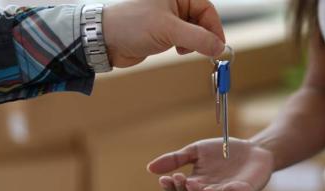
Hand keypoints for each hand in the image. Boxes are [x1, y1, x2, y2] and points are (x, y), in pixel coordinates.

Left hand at [103, 0, 225, 67]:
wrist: (105, 41)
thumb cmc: (131, 25)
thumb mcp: (169, 30)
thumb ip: (198, 38)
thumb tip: (219, 47)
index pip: (207, 9)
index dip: (214, 28)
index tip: (218, 46)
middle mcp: (174, 2)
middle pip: (202, 20)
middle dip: (203, 37)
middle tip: (204, 51)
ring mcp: (169, 17)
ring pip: (194, 31)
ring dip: (194, 43)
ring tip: (183, 49)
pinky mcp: (164, 31)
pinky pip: (184, 38)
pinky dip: (185, 46)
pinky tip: (176, 50)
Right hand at [147, 138, 273, 190]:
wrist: (253, 148)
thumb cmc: (224, 151)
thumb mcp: (196, 151)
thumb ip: (175, 159)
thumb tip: (149, 168)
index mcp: (195, 182)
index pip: (178, 190)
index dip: (170, 187)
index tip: (163, 178)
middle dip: (182, 189)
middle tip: (178, 177)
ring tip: (191, 183)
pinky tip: (208, 190)